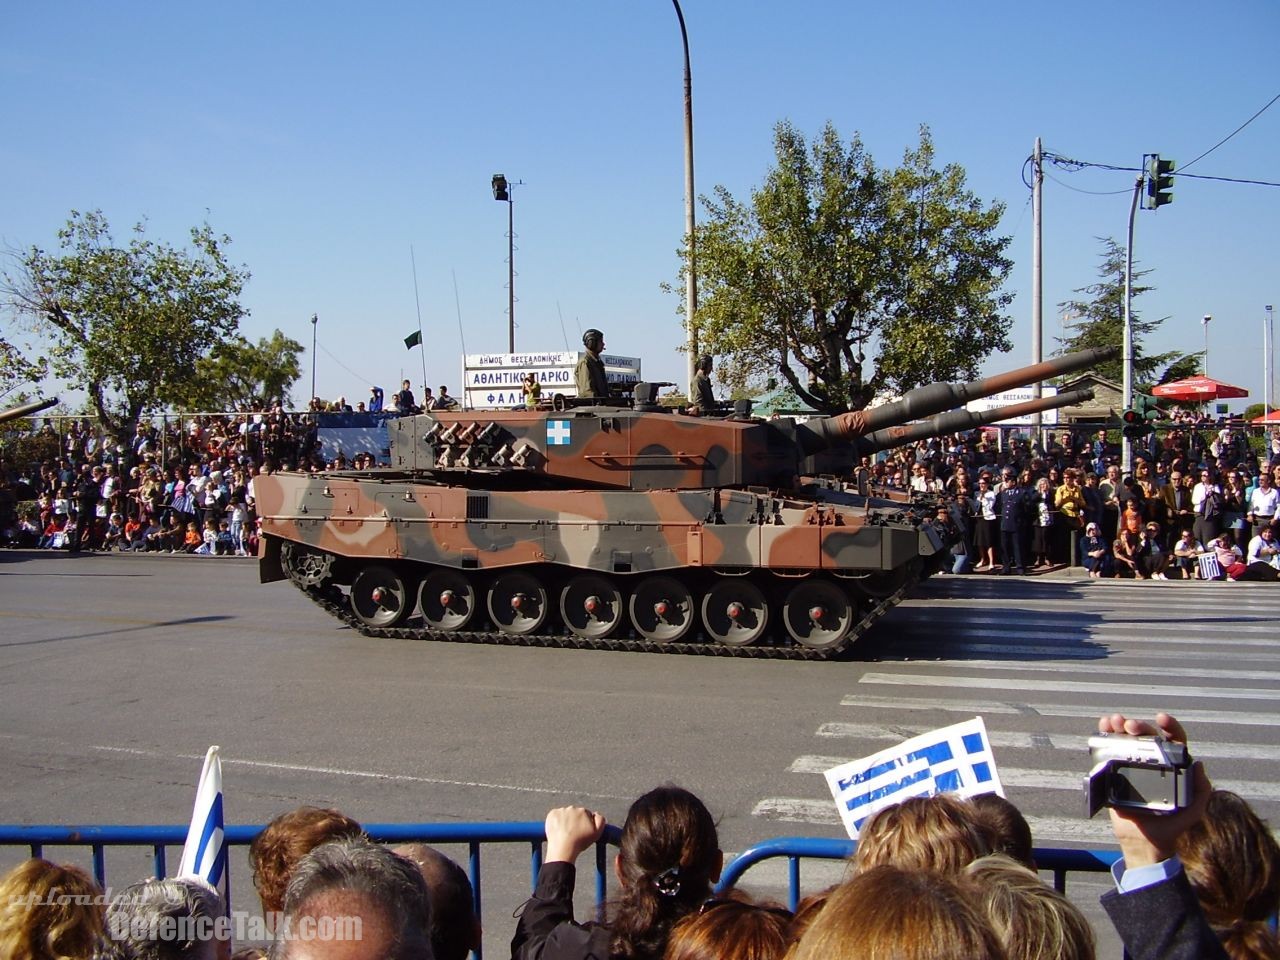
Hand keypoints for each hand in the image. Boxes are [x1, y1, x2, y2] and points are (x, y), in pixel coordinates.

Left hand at [544, 805, 605, 863]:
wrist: (563, 848)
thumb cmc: (580, 842)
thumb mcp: (597, 833)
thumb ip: (601, 820)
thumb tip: (596, 813)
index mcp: (584, 811)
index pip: (586, 815)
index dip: (584, 824)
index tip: (581, 832)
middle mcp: (572, 808)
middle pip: (575, 813)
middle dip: (575, 821)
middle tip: (573, 833)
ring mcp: (561, 810)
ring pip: (565, 814)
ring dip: (565, 820)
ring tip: (565, 833)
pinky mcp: (552, 814)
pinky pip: (555, 815)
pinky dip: (556, 821)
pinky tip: (558, 830)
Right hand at [1096, 712, 1209, 867]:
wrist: (1145, 840)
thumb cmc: (1172, 825)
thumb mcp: (1193, 809)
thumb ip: (1201, 790)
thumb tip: (1198, 764)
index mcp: (1173, 765)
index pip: (1174, 739)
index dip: (1170, 726)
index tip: (1161, 719)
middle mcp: (1153, 760)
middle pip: (1146, 735)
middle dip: (1139, 726)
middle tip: (1130, 725)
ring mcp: (1132, 763)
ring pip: (1127, 738)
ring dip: (1119, 725)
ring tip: (1113, 722)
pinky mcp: (1115, 771)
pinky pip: (1110, 750)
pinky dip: (1106, 735)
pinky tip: (1104, 728)